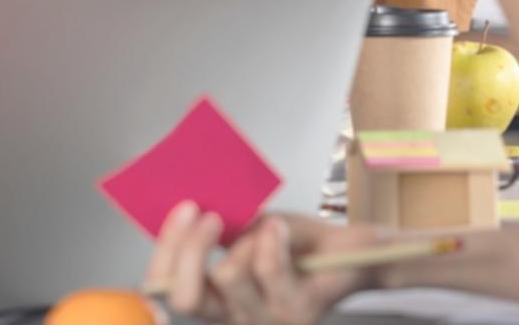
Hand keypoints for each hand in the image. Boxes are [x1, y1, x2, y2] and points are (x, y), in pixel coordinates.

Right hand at [145, 203, 378, 323]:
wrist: (352, 253)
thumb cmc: (298, 243)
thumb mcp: (248, 230)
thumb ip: (219, 230)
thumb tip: (189, 204)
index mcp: (218, 299)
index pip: (167, 290)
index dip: (166, 251)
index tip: (184, 209)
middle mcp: (236, 317)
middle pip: (184, 298)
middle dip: (189, 249)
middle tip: (208, 215)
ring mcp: (267, 320)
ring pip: (228, 276)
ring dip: (244, 240)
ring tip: (265, 225)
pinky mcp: (298, 312)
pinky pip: (268, 269)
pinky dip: (271, 239)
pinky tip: (279, 228)